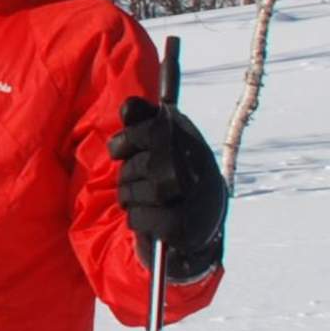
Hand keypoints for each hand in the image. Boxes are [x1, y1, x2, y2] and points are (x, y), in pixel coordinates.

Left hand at [107, 97, 226, 278]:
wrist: (203, 223)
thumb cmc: (172, 176)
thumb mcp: (160, 144)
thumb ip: (142, 121)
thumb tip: (127, 106)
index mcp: (190, 138)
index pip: (148, 127)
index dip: (126, 142)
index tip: (127, 151)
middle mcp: (196, 163)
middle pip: (134, 164)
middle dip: (128, 175)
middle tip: (141, 180)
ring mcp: (190, 195)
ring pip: (132, 191)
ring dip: (130, 198)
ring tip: (148, 199)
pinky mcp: (182, 224)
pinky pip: (138, 216)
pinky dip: (137, 219)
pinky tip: (152, 218)